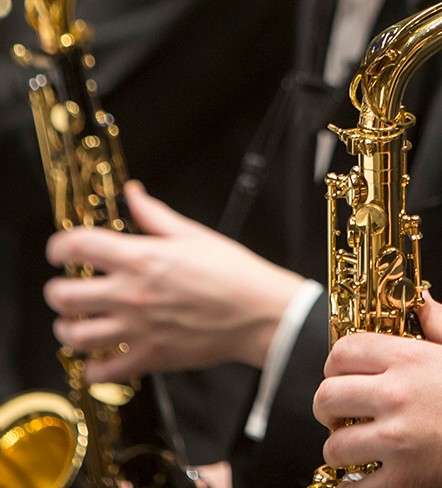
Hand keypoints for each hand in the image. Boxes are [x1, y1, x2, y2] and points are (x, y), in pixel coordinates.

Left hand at [44, 181, 304, 380]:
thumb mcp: (194, 233)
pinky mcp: (147, 357)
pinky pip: (100, 371)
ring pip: (74, 336)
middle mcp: (131, 294)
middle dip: (58, 289)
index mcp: (142, 258)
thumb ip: (155, 215)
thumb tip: (132, 195)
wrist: (258, 311)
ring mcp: (136, 329)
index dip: (59, 246)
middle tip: (67, 286)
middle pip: (63, 295)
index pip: (77, 247)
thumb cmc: (233, 271)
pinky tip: (100, 354)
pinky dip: (92, 366)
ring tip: (77, 321)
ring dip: (68, 327)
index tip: (61, 250)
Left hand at [314, 295, 441, 487]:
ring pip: (335, 445)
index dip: (336, 360)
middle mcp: (396, 397)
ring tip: (356, 444)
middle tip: (343, 409)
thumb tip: (420, 299)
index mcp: (411, 359)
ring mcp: (397, 441)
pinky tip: (362, 478)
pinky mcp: (404, 480)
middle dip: (329, 402)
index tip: (343, 371)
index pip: (345, 351)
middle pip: (327, 396)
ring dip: (340, 444)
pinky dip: (350, 486)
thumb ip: (441, 320)